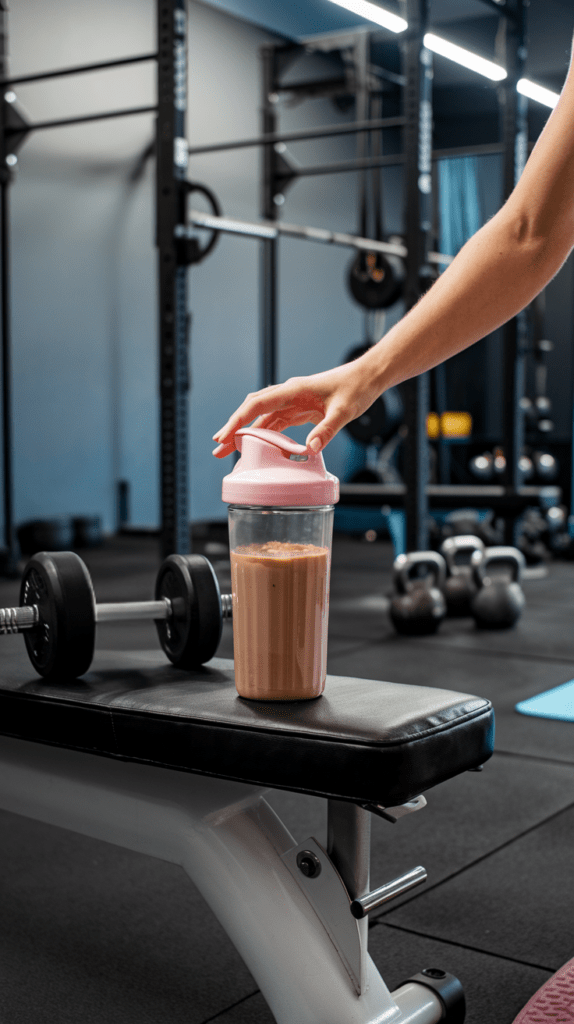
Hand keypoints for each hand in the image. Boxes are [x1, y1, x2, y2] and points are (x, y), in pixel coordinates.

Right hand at [212, 359, 380, 457]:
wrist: (366, 377)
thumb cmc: (356, 388)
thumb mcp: (344, 411)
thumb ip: (327, 430)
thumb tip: (310, 450)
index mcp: (293, 391)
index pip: (256, 405)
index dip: (237, 422)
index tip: (224, 437)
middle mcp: (287, 394)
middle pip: (252, 410)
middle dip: (233, 428)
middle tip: (218, 448)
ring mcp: (291, 401)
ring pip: (261, 417)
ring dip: (245, 433)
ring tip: (229, 450)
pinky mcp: (298, 409)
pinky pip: (275, 422)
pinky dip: (262, 434)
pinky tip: (255, 447)